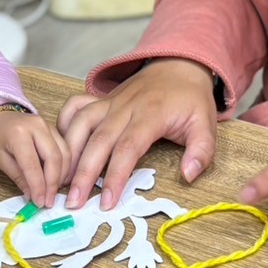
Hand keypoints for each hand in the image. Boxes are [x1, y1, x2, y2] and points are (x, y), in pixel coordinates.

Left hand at [0, 109, 69, 208]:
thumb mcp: (0, 159)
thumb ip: (18, 177)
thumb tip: (33, 197)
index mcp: (18, 133)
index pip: (32, 164)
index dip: (38, 186)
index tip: (40, 203)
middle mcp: (38, 126)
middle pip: (54, 158)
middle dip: (53, 183)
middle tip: (49, 201)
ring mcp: (49, 126)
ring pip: (65, 154)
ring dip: (62, 176)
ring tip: (53, 193)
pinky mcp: (55, 129)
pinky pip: (65, 149)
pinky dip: (64, 167)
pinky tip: (58, 180)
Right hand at [58, 58, 218, 210]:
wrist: (179, 65)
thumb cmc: (190, 99)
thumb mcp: (206, 124)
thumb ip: (201, 151)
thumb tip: (188, 176)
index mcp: (151, 115)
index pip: (128, 148)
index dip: (116, 176)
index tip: (106, 202)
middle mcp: (125, 107)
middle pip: (98, 141)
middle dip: (83, 173)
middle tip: (73, 202)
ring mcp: (110, 102)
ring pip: (81, 123)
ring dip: (68, 152)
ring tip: (61, 181)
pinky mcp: (101, 99)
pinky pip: (76, 106)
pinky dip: (63, 123)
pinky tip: (61, 147)